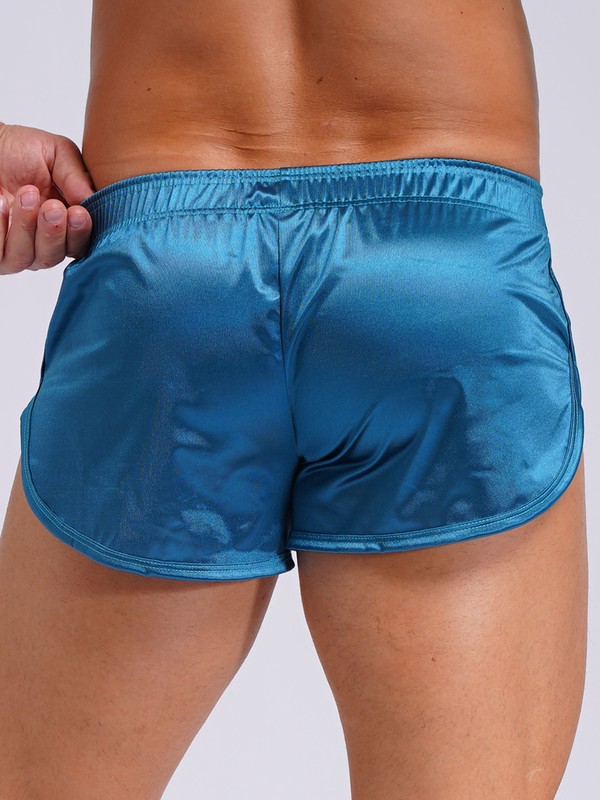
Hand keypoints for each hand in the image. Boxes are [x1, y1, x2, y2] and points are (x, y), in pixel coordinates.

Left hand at [0, 123, 95, 274]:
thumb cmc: (18, 149)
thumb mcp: (56, 153)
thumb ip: (77, 177)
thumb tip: (93, 202)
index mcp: (65, 224)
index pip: (79, 244)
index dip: (81, 234)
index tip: (79, 213)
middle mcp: (42, 241)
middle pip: (56, 257)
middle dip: (55, 233)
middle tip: (52, 207)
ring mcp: (17, 249)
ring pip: (30, 259)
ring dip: (28, 227)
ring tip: (26, 195)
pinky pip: (1, 254)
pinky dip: (2, 227)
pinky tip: (2, 202)